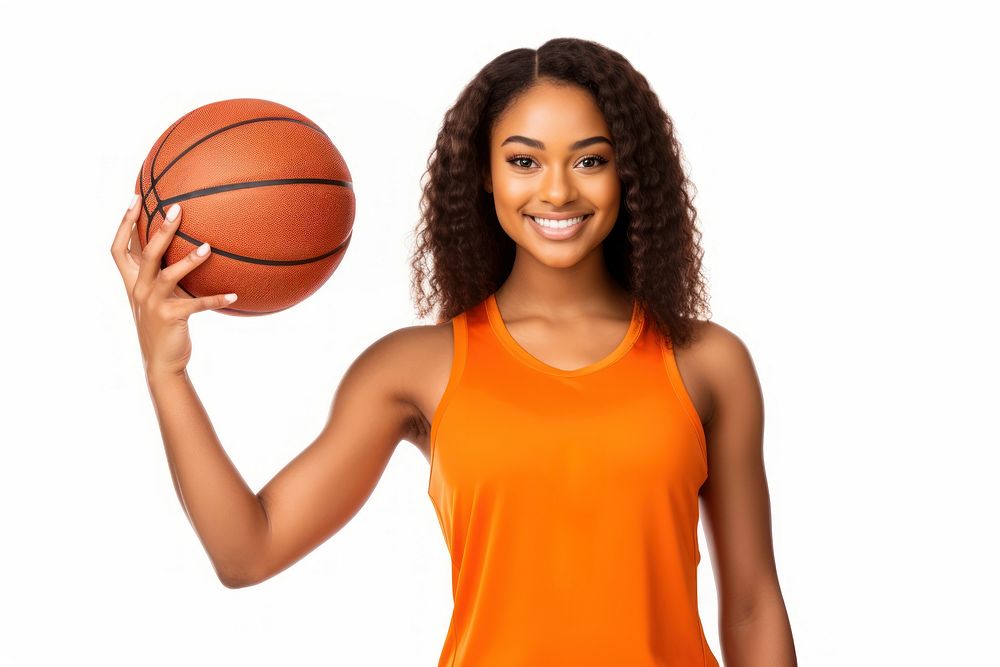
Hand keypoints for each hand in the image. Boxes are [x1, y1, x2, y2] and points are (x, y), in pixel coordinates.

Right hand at [110, 195, 237, 376]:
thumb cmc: (164, 325)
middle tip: (177, 208)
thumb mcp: (158, 297)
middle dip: (160, 229)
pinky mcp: (171, 317)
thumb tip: (186, 249)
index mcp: (132, 282)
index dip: (124, 223)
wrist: (161, 362)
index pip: (119, 248)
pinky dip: (216, 299)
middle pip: (146, 253)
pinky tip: (235, 295)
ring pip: (169, 275)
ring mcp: (153, 304)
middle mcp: (138, 290)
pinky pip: (197, 305)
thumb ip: (163, 275)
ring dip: (189, 261)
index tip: (135, 197)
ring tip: (208, 248)